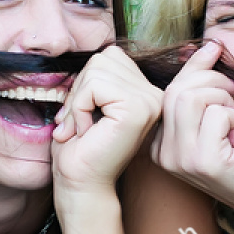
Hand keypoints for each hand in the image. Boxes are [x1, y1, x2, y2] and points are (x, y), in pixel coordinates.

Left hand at [51, 47, 162, 204]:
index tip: (83, 116)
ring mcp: (150, 101)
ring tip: (85, 128)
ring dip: (78, 101)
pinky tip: (88, 131)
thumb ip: (98, 74)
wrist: (80, 183)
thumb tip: (99, 50)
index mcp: (145, 91)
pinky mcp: (138, 109)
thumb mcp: (87, 100)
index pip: (109, 56)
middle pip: (102, 59)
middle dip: (79, 91)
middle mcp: (154, 94)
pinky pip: (95, 86)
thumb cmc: (80, 148)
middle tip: (80, 124)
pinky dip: (80, 108)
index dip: (85, 83)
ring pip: (96, 70)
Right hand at [150, 41, 233, 220]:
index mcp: (161, 143)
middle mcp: (162, 154)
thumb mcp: (222, 113)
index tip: (217, 52)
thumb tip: (208, 44)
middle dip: (213, 81)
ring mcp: (179, 160)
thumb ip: (208, 85)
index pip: (169, 90)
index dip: (195, 66)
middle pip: (178, 91)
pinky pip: (216, 114)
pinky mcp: (201, 162)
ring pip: (193, 98)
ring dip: (224, 101)